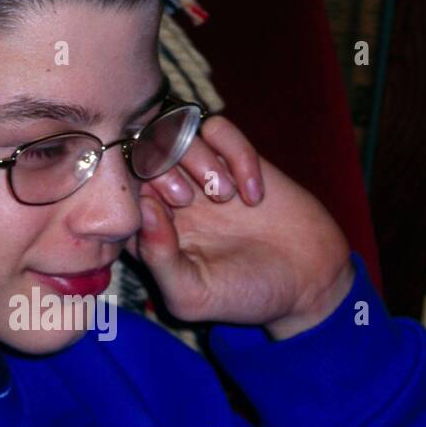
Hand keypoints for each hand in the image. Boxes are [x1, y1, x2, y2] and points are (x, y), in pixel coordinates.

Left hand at [124, 115, 355, 337]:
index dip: (130, 194)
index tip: (162, 213)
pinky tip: (255, 194)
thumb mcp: (193, 294)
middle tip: (188, 201)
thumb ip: (158, 258)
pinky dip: (236, 154)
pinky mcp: (237, 158)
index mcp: (148, 232)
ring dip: (198, 160)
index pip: (117, 194)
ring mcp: (202, 175)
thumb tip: (141, 209)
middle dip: (158, 169)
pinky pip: (219, 129)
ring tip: (227, 198)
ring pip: (175, 132)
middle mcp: (169, 198)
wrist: (309, 283)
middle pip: (139, 153)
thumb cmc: (245, 296)